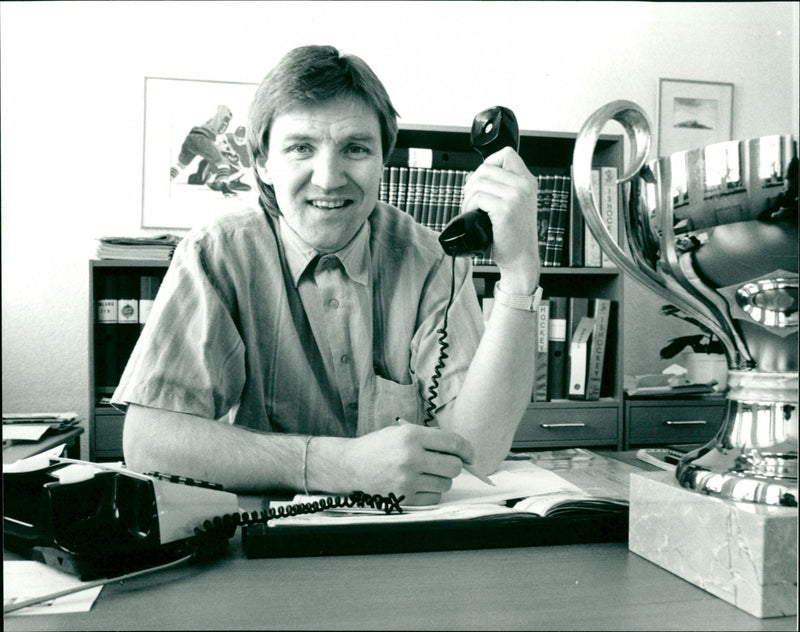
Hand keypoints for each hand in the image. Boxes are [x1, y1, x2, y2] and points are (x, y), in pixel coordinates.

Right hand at [342, 422, 474, 504]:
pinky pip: (434, 498)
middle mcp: (411, 458)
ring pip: (446, 484)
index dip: (467, 449)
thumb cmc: (378, 447)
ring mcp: (407, 480)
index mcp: (412, 436)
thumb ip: (430, 438)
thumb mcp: (402, 432)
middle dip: (454, 465)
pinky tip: (419, 484)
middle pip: (454, 466)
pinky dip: (432, 492)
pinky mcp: (404, 498)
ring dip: (441, 479)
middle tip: (444, 463)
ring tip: (426, 473)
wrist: (350, 466)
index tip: (469, 455)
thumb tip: (461, 450)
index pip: (453, 442)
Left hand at [461, 147, 539, 292]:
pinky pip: (478, 197)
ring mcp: (516, 196)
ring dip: (468, 196)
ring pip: (479, 182)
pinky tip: (472, 216)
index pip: (506, 154)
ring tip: (470, 210)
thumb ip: (501, 187)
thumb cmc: (513, 235)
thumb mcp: (514, 205)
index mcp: (528, 182)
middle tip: (470, 200)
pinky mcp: (505, 209)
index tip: (481, 180)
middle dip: (472, 183)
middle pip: (486, 167)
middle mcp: (524, 186)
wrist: (520, 258)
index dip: (488, 162)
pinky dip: (469, 206)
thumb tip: (473, 176)